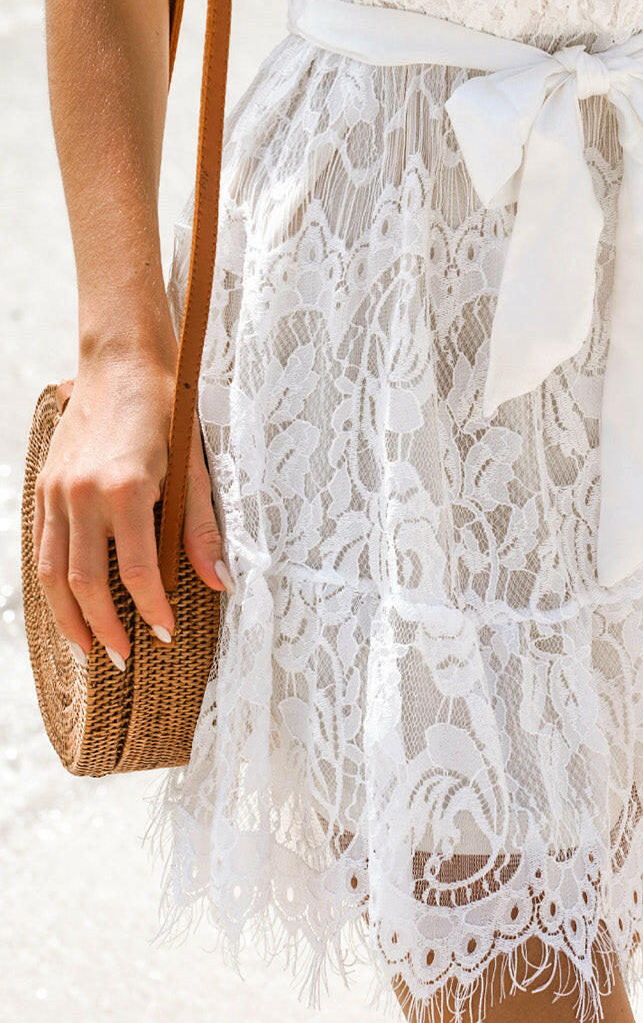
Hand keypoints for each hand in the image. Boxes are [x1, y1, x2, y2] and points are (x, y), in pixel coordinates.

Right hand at [32, 354, 231, 669]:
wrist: (122, 362)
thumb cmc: (168, 409)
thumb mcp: (196, 464)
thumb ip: (202, 527)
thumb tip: (220, 582)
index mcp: (126, 488)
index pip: (137, 571)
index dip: (151, 610)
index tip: (165, 635)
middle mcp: (83, 494)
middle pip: (85, 583)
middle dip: (103, 629)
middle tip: (122, 660)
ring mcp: (57, 491)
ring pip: (53, 573)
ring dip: (69, 618)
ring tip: (88, 649)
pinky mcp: (44, 486)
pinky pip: (42, 547)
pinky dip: (52, 584)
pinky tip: (67, 605)